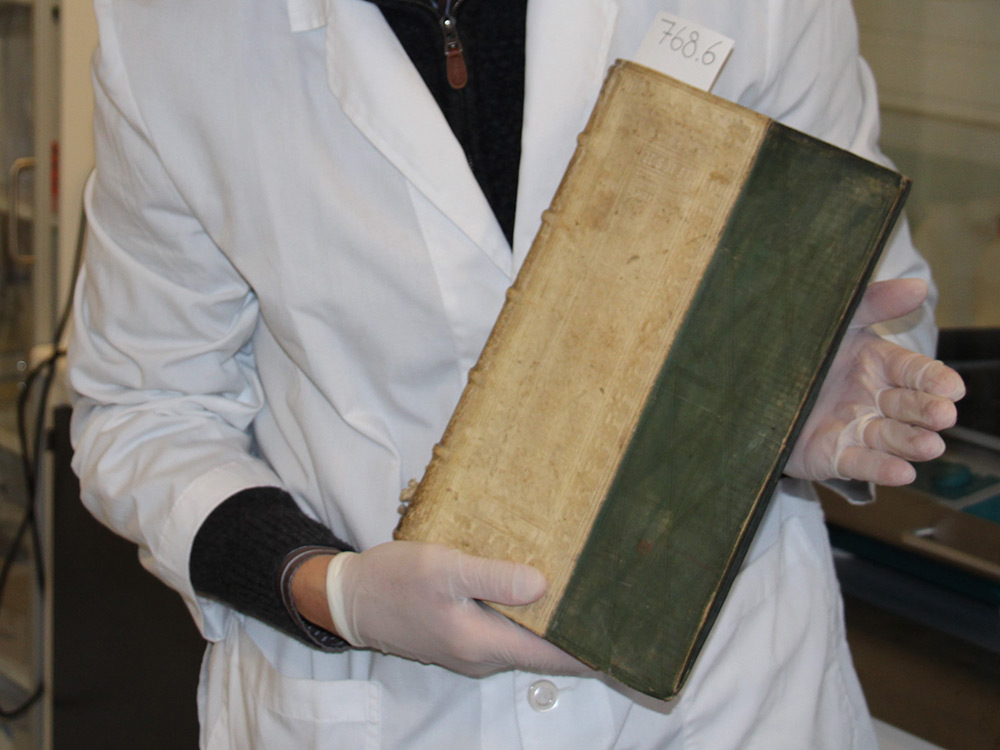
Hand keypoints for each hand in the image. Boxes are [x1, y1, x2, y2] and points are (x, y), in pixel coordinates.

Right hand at [314, 541, 587, 676]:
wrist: (349, 599)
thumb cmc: (395, 581)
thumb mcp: (444, 569)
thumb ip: (494, 577)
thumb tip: (545, 585)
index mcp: (485, 643)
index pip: (555, 657)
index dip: (591, 648)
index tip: (625, 632)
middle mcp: (483, 656)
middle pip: (544, 650)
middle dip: (576, 629)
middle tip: (611, 596)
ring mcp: (471, 649)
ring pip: (524, 640)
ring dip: (551, 619)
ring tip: (582, 586)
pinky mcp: (460, 636)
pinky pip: (504, 630)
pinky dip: (524, 614)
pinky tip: (534, 585)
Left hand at [785, 278, 964, 485]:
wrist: (753, 384)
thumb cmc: (804, 350)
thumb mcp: (837, 322)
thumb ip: (874, 304)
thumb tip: (919, 287)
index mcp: (880, 365)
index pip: (915, 371)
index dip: (935, 379)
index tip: (952, 387)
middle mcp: (875, 399)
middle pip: (909, 407)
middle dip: (928, 411)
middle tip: (944, 415)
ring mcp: (856, 429)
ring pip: (891, 438)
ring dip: (912, 443)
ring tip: (930, 445)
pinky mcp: (835, 455)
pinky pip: (861, 463)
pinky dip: (882, 468)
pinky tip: (903, 472)